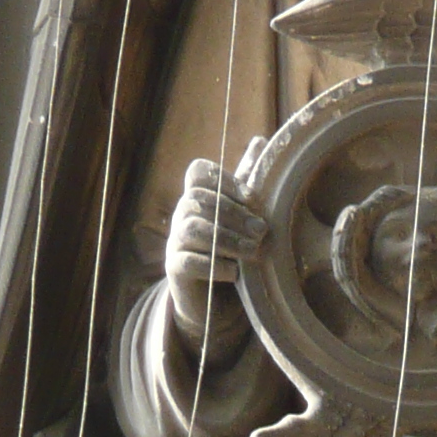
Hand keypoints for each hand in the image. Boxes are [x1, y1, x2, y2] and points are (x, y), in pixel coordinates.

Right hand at [165, 158, 265, 343]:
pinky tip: (235, 273)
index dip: (222, 180)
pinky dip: (213, 266)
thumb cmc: (230, 246)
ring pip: (193, 230)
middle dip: (233, 214)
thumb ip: (246, 180)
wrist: (213, 296)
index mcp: (199, 197)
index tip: (251, 197)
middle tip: (262, 230)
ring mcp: (174, 242)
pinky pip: (187, 262)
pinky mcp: (174, 270)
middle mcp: (182, 215)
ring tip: (254, 252)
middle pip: (197, 200)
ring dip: (227, 240)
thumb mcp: (240, 212)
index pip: (198, 173)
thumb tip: (260, 139)